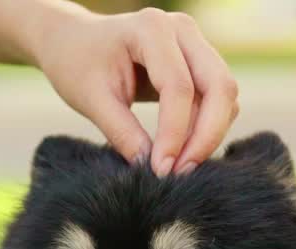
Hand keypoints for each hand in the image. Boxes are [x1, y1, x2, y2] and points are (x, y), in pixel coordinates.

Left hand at [31, 7, 238, 174]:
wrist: (72, 42)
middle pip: (219, 86)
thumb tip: (152, 168)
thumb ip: (122, 132)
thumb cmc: (77, 64)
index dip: (174, 133)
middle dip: (206, 135)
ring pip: (223, 94)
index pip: (178, 87)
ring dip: (208, 133)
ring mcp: (194, 43)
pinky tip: (182, 150)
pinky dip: (206, 126)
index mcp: (151, 29)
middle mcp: (181, 29)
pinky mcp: (198, 62)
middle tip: (181, 172)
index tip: (161, 170)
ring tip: (178, 165)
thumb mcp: (92, 99)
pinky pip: (216, 97)